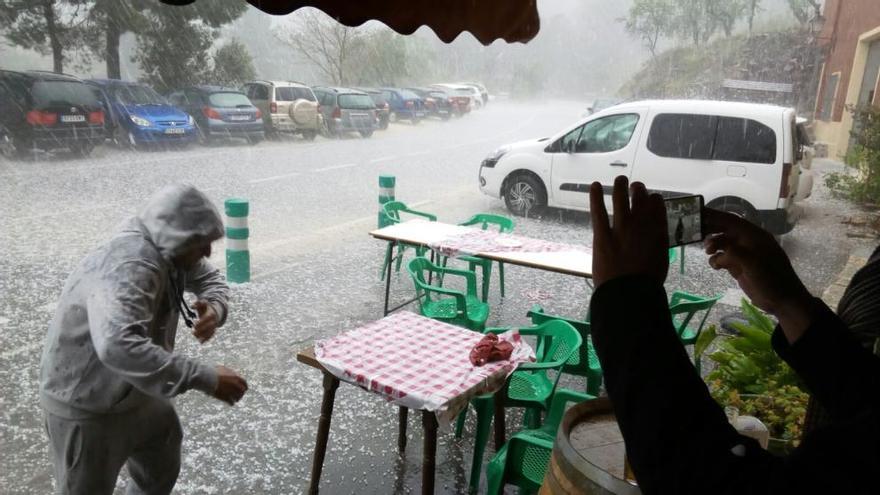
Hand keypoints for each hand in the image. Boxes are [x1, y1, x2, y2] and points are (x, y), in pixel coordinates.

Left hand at [192, 300, 217, 343]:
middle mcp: (214, 320)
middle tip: (193, 332)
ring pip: (210, 332)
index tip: (194, 325)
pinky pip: (211, 335)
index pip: (208, 318)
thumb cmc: (206, 307)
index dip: (202, 322)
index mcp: (212, 313)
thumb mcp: (202, 303)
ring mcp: (214, 326)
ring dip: (203, 336)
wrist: (215, 311)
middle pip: (209, 326)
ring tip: (196, 337)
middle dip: (201, 330)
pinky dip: (206, 339)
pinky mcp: (213, 330)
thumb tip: (192, 306)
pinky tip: (201, 342)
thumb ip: (197, 303)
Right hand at [213, 365, 247, 405]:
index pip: (244, 383)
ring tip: (235, 400)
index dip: (244, 386)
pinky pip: (231, 402)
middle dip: (241, 393)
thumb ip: (228, 372)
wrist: (208, 377)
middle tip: (239, 395)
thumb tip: (228, 373)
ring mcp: (232, 391)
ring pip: (238, 397)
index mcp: (236, 377)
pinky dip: (231, 403)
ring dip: (237, 398)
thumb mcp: (223, 369)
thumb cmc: (213, 371)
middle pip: (242, 391)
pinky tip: (230, 403)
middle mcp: (236, 384)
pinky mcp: (226, 397)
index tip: (244, 389)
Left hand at [589, 176, 668, 287]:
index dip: (653, 200)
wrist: (630, 293)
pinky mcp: (602, 235)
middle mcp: (642, 224)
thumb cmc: (647, 282)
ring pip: (621, 198)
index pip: (657, 205)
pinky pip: (598, 211)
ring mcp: (621, 228)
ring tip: (621, 179)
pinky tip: (595, 185)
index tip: (649, 199)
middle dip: (638, 190)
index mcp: (658, 231)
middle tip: (635, 188)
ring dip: (621, 186)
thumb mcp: (660, 259)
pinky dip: (596, 196)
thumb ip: (656, 243)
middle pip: (641, 198)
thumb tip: (652, 236)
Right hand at [703, 208, 812, 341]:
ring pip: (722, 244)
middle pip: (724, 230)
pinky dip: (716, 260)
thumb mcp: (752, 262)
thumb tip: (716, 246)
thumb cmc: (771, 277)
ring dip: (713, 246)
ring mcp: (743, 254)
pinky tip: (716, 266)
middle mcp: (747, 241)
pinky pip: (723, 258)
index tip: (697, 213)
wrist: (782, 299)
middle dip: (710, 230)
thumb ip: (733, 251)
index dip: (714, 216)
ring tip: (708, 252)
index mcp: (754, 235)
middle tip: (693, 232)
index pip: (731, 221)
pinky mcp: (739, 266)